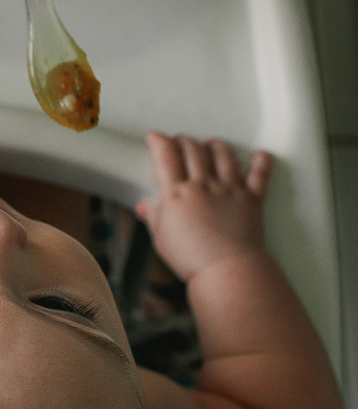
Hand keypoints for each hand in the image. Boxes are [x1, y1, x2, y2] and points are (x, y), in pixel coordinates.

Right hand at [135, 132, 272, 282]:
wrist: (226, 271)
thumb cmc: (192, 258)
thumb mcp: (161, 238)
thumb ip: (154, 217)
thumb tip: (146, 207)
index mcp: (177, 194)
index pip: (165, 156)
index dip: (158, 141)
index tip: (155, 137)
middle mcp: (203, 186)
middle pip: (193, 150)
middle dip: (184, 140)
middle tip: (179, 140)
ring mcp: (228, 190)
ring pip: (223, 156)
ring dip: (216, 145)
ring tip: (212, 143)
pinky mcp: (251, 200)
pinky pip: (259, 176)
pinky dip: (262, 163)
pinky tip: (262, 155)